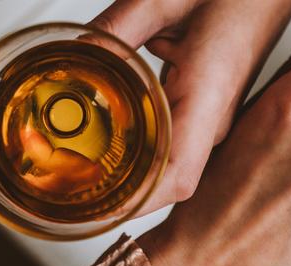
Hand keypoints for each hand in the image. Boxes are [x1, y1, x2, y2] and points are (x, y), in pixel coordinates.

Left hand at [90, 0, 290, 209]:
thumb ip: (116, 29)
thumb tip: (75, 59)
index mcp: (208, 97)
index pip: (178, 177)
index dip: (142, 202)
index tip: (106, 210)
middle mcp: (215, 121)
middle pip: (171, 183)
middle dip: (130, 198)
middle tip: (84, 197)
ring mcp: (215, 122)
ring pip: (173, 169)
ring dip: (138, 178)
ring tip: (92, 179)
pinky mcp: (211, 115)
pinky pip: (177, 148)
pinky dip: (147, 154)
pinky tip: (118, 147)